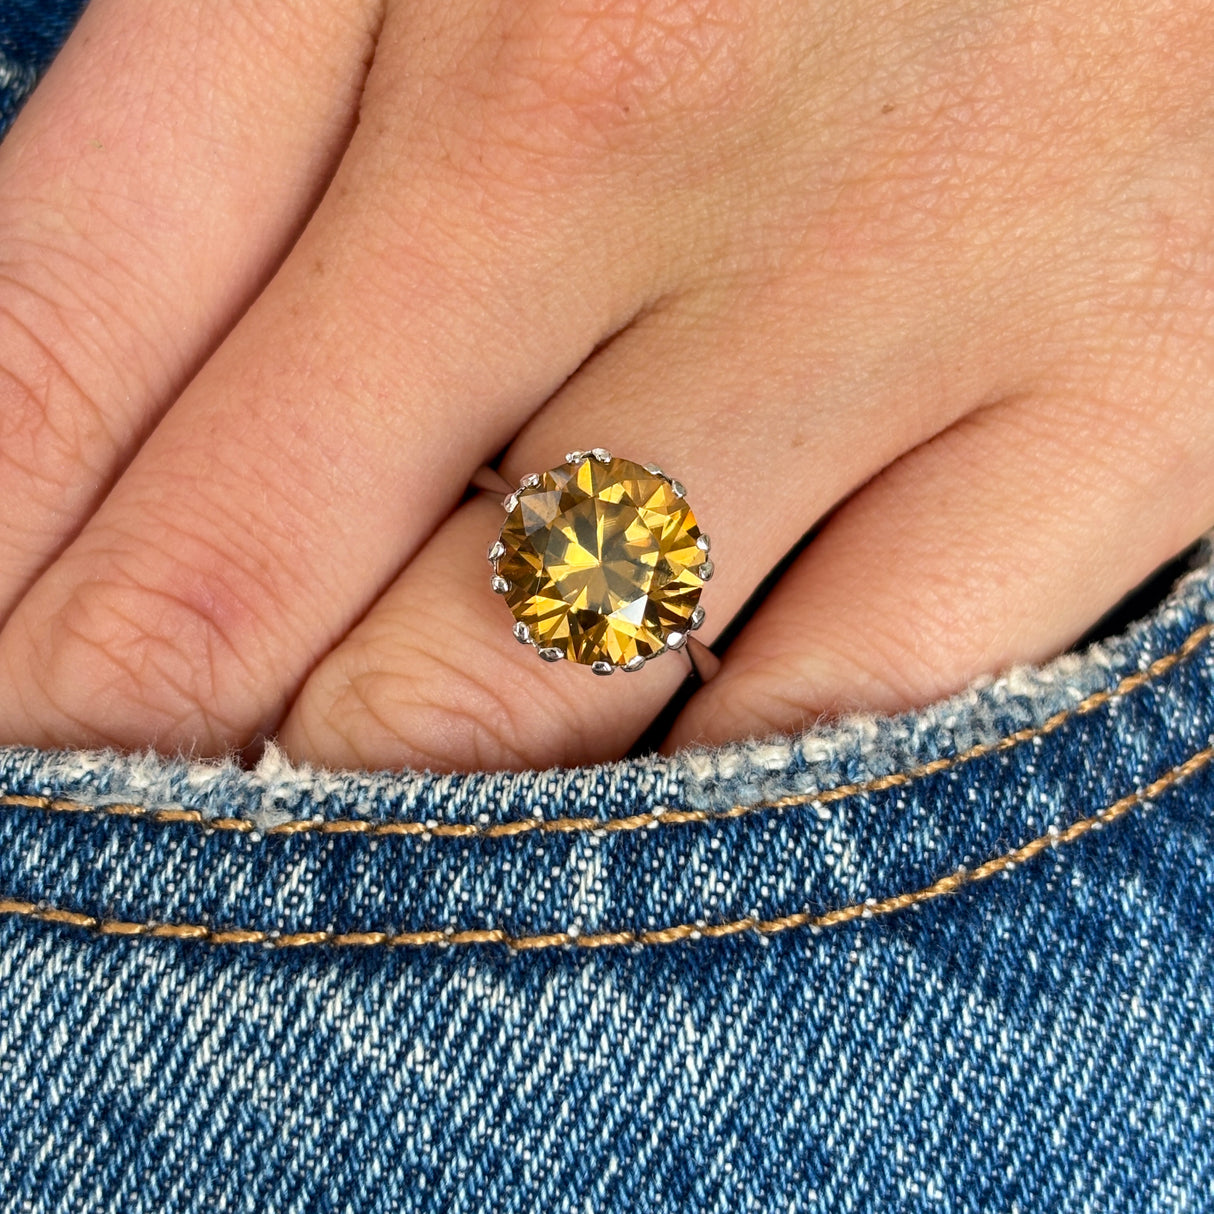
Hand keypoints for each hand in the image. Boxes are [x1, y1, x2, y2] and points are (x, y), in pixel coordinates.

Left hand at [1, 0, 1210, 770]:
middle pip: (236, 569)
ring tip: (320, 859)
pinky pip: (820, 717)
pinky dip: (683, 825)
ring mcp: (878, 282)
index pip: (50, 342)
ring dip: (369, 816)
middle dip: (124, 739)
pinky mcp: (1120, 407)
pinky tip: (612, 835)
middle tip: (82, 840)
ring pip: (504, 694)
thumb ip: (233, 138)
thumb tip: (59, 464)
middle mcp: (615, 112)